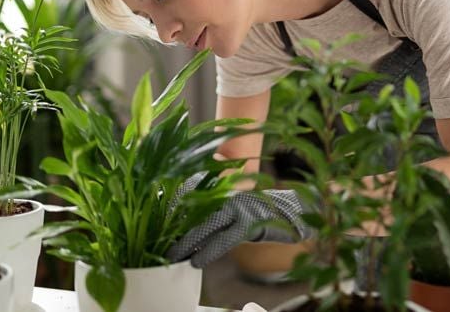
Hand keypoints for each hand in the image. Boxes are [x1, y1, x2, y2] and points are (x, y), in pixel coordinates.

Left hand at [167, 187, 313, 267]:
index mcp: (223, 188)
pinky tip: (196, 261)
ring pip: (206, 225)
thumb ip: (214, 210)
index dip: (173, 208)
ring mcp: (239, 207)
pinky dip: (208, 251)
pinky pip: (223, 239)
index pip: (192, 195)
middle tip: (158, 241)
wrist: (292, 211)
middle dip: (174, 226)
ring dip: (187, 242)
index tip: (157, 220)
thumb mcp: (234, 207)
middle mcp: (229, 194)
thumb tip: (188, 223)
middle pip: (194, 210)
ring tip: (172, 255)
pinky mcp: (249, 223)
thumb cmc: (259, 212)